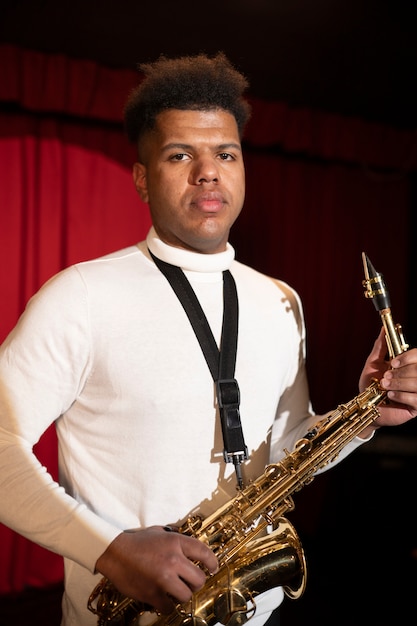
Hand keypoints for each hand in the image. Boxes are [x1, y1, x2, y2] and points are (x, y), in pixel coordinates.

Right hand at [95, 525, 217, 614]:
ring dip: (182, 594)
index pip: (204, 553)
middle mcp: (173, 560)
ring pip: (186, 595)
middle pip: (199, 579)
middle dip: (197, 582)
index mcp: (176, 542)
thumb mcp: (159, 531)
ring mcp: (163, 578)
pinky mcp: (152, 593)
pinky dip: (168, 605)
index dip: (213, 562)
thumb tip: (188, 545)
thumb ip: (175, 537)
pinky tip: (164, 600)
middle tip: (191, 582)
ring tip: (176, 591)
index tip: (213, 568)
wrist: (114, 552)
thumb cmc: (136, 541)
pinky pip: (169, 607)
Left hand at [359, 328, 416, 433]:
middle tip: (385, 378)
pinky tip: (390, 396)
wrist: (367, 407)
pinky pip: (416, 399)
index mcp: (410, 365)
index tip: (393, 362)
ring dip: (398, 384)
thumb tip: (383, 329)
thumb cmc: (371, 385)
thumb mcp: (373, 363)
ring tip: (385, 387)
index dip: (407, 357)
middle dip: (399, 373)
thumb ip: (381, 346)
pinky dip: (401, 396)